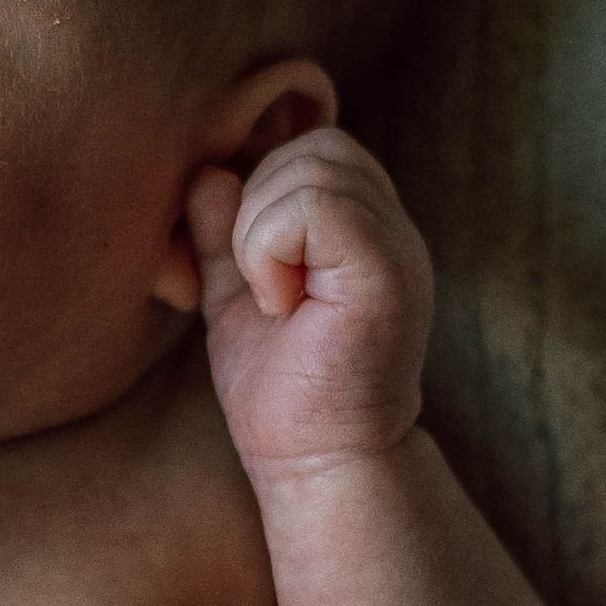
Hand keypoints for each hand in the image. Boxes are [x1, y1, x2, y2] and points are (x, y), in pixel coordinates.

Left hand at [187, 130, 432, 475]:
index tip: (255, 270)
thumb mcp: (236, 296)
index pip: (314, 145)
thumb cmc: (282, 393)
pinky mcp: (388, 271)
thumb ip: (223, 233)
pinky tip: (280, 304)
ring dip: (261, 232)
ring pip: (312, 166)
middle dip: (259, 206)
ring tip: (273, 298)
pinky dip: (270, 248)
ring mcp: (397, 245)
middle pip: (316, 144)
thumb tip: (208, 171)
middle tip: (261, 285)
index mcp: (364, 226)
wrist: (316, 462)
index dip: (263, 190)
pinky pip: (316, 204)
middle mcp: (392, 226)